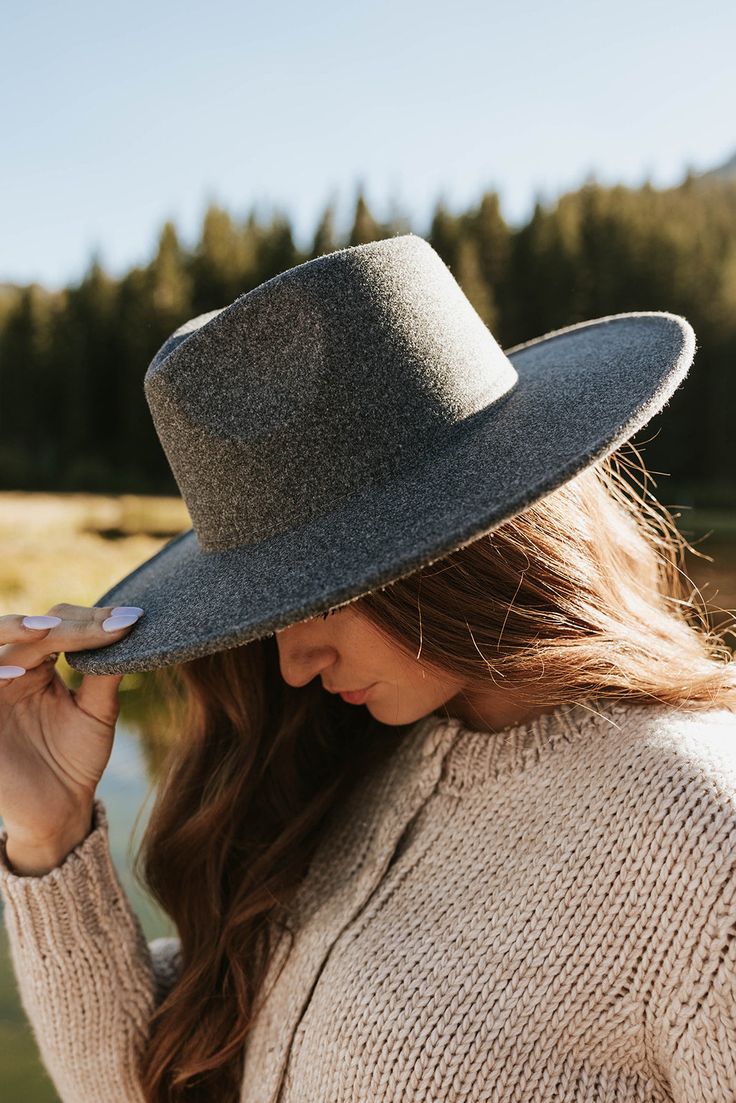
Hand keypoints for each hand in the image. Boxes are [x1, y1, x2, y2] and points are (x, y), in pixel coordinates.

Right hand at [0, 604, 143, 858]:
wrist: (57, 812)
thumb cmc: (76, 761)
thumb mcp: (97, 712)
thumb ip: (104, 672)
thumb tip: (127, 623)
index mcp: (39, 665)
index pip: (57, 625)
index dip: (90, 620)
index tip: (130, 620)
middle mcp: (11, 672)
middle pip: (29, 630)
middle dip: (64, 623)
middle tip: (101, 623)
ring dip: (15, 631)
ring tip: (51, 630)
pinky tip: (20, 673)